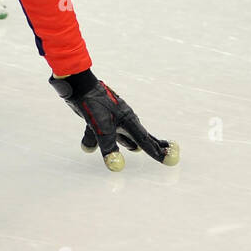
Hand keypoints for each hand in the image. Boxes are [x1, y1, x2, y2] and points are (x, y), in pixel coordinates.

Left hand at [50, 71, 179, 171]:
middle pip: (140, 136)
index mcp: (128, 121)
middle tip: (166, 152)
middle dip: (151, 145)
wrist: (78, 85)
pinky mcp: (98, 116)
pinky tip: (88, 148)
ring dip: (127, 142)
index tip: (172, 159)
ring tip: (135, 149)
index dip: (158, 152)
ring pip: (121, 134)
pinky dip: (98, 140)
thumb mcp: (101, 127)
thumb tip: (116, 166)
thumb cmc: (93, 104)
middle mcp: (123, 119)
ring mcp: (111, 117)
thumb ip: (109, 147)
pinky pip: (101, 131)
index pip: (146, 141)